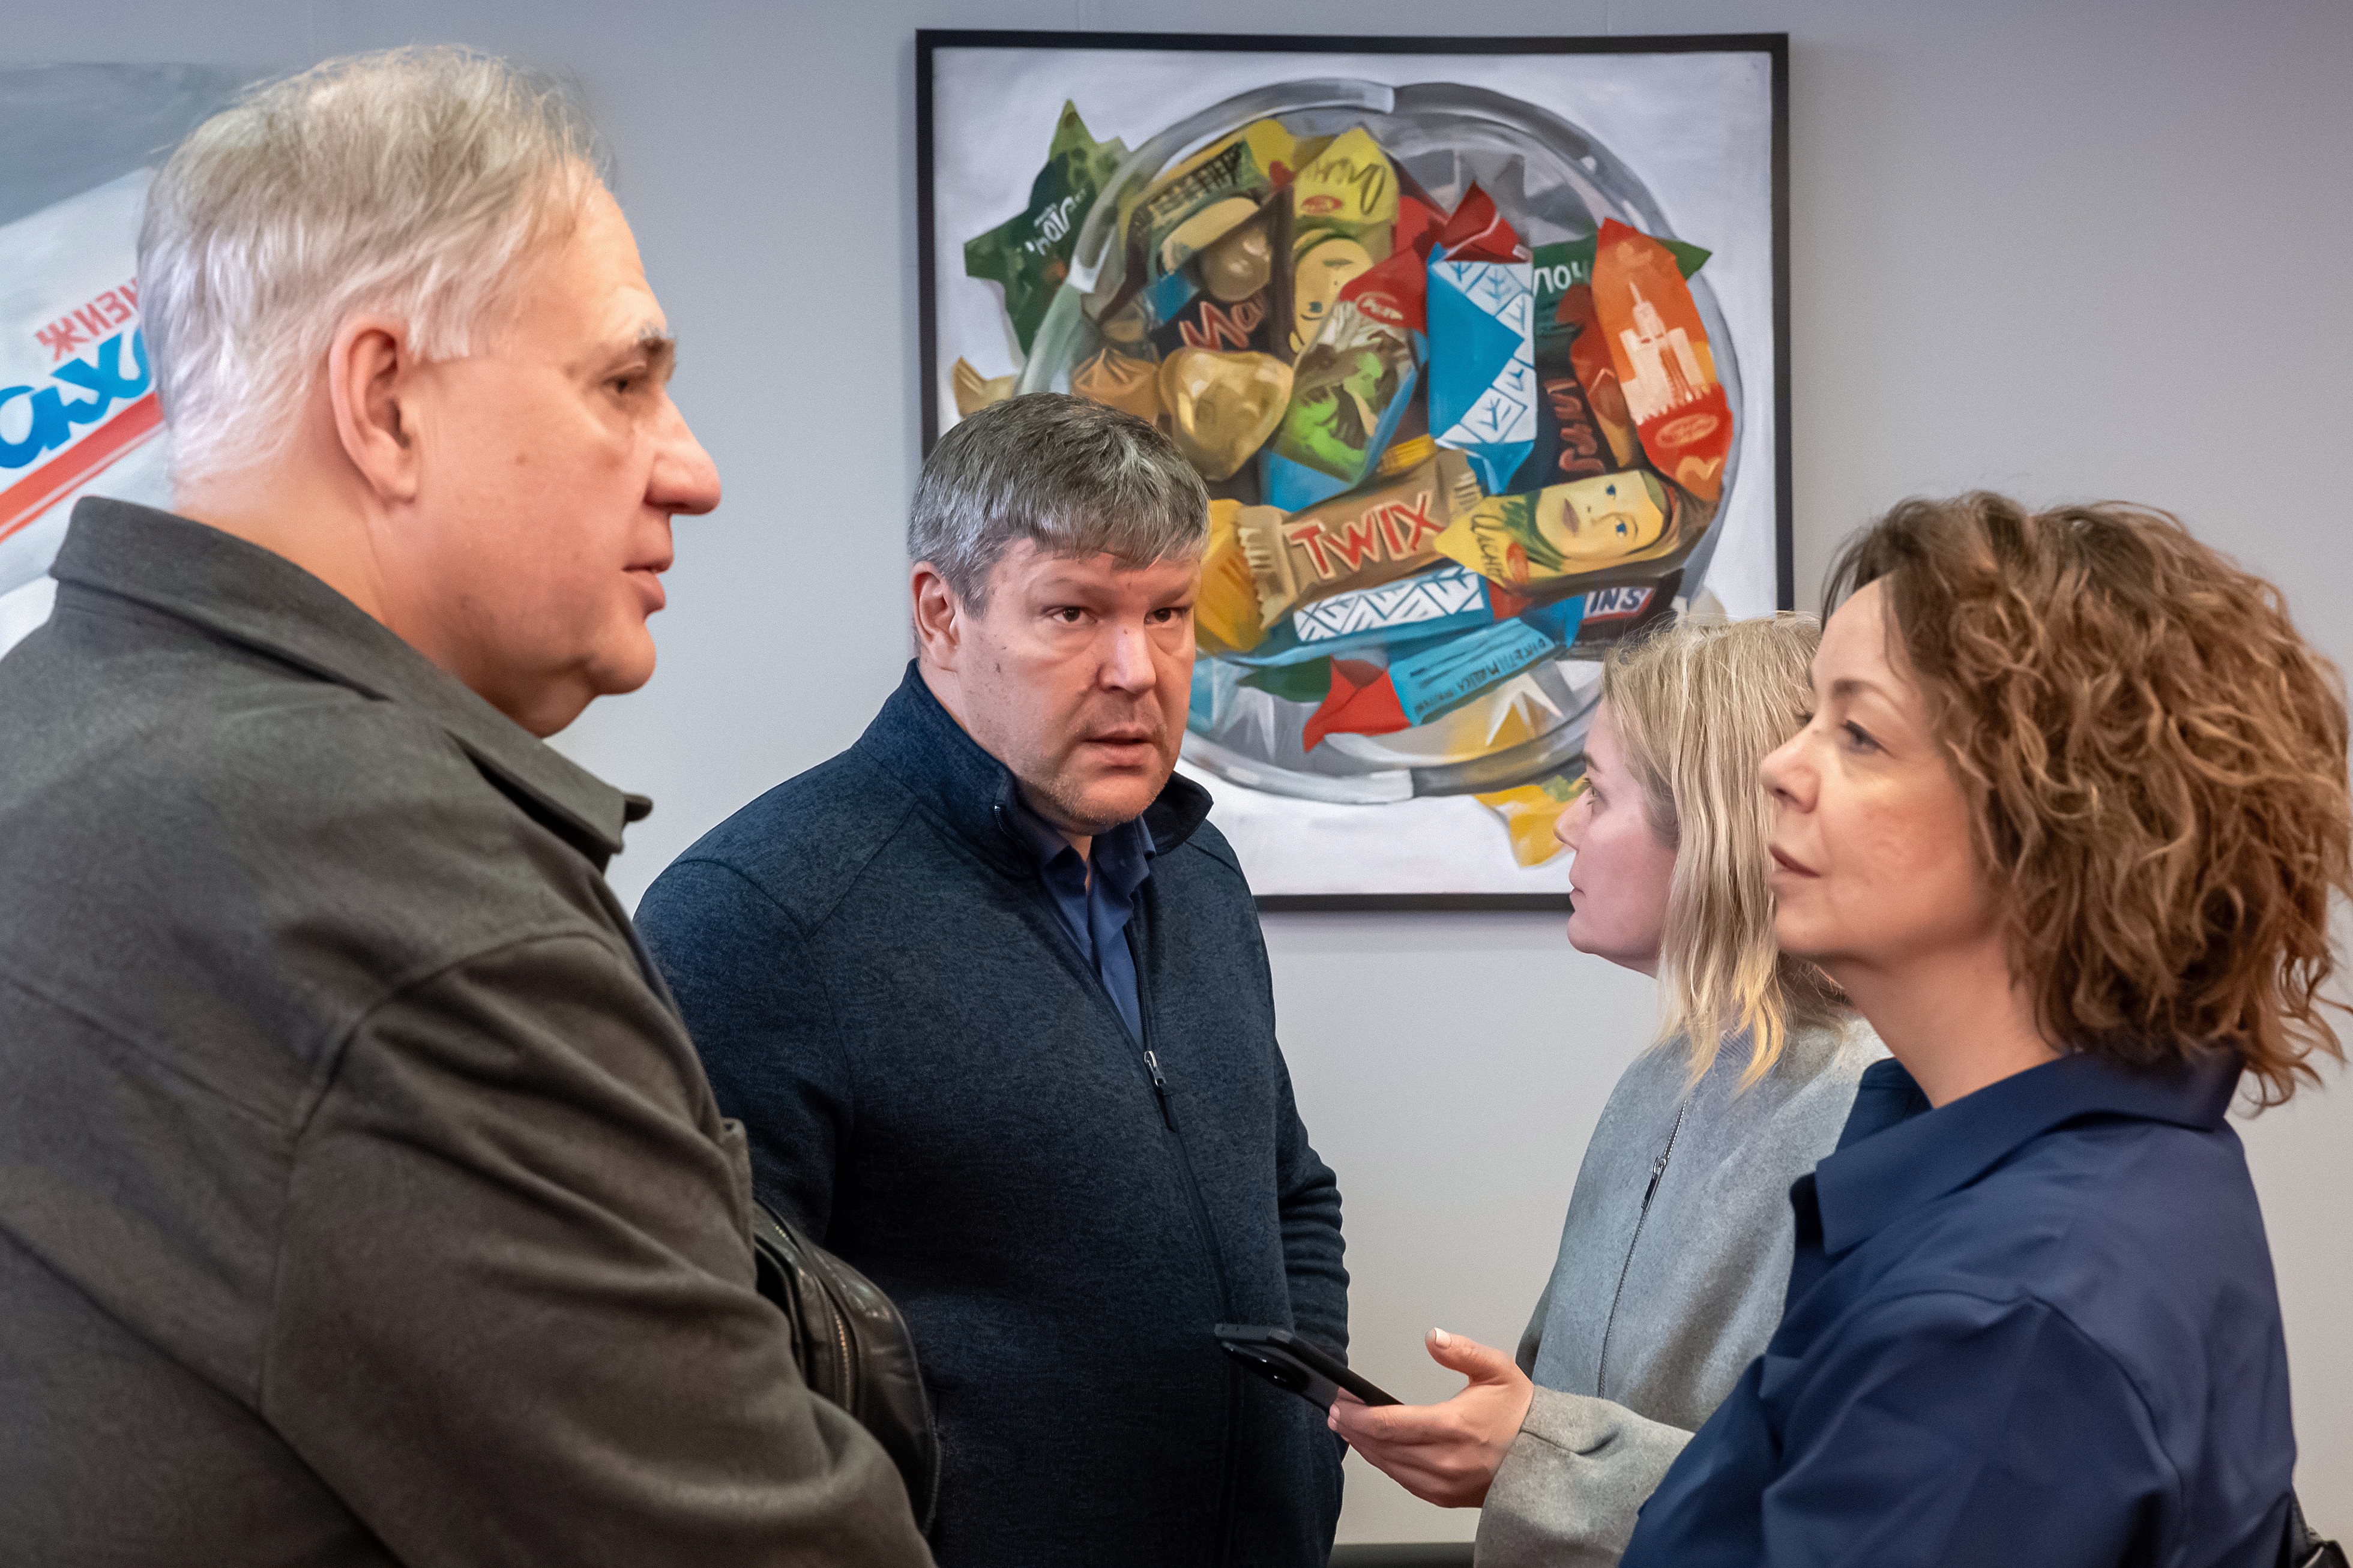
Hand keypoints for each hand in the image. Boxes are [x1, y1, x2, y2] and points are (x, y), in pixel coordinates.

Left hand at [1325, 1327, 1533, 1507]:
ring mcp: (1445, 1483)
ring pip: (1390, 1467)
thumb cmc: (1521, 1415)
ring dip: (1365, 1448)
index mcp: (1454, 1427)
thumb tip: (1433, 1337)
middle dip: (1353, 1429)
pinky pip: (1405, 1483)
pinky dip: (1385, 1465)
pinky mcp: (1446, 1497)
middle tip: (1336, 1413)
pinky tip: (1376, 1451)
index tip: (1340, 1403)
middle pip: (1383, 1447)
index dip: (1358, 1415)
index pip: (1390, 1424)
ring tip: (1348, 1429)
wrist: (1545, 1458)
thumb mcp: (1498, 1370)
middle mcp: (1446, 1460)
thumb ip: (1462, 1350)